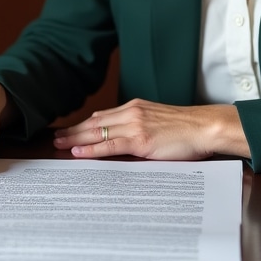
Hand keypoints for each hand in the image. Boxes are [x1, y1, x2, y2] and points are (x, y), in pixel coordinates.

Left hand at [52, 99, 248, 160]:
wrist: (205, 127)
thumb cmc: (187, 129)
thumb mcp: (158, 121)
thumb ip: (140, 127)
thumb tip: (125, 138)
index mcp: (135, 108)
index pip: (102, 116)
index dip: (83, 124)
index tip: (69, 130)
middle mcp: (131, 113)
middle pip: (94, 122)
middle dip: (73, 130)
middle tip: (55, 137)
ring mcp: (135, 126)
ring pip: (97, 132)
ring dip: (75, 139)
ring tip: (59, 145)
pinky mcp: (141, 140)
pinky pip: (110, 145)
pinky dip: (92, 149)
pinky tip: (79, 153)